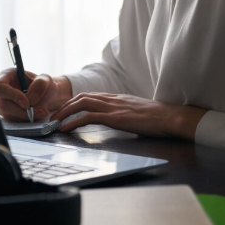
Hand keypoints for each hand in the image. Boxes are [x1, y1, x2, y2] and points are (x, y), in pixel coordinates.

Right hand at [0, 69, 72, 120]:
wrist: (46, 95)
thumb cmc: (43, 84)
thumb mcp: (46, 79)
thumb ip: (40, 84)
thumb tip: (30, 99)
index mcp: (5, 76)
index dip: (12, 96)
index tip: (27, 103)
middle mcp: (1, 91)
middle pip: (4, 105)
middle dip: (23, 111)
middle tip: (40, 111)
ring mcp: (3, 104)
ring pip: (10, 115)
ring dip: (28, 116)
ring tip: (43, 112)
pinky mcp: (8, 114)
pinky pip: (15, 121)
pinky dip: (28, 119)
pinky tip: (38, 114)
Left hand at [50, 93, 207, 139]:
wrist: (171, 117)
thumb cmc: (158, 118)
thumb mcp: (136, 112)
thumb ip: (124, 113)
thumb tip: (118, 120)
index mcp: (117, 97)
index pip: (90, 95)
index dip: (74, 101)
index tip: (64, 109)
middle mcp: (112, 99)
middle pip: (82, 96)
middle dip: (65, 106)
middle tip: (54, 116)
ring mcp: (113, 107)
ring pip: (81, 103)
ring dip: (64, 112)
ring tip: (54, 122)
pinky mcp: (115, 118)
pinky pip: (88, 117)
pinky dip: (74, 121)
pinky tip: (66, 129)